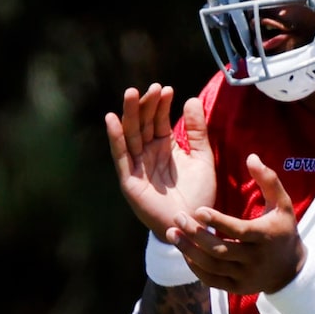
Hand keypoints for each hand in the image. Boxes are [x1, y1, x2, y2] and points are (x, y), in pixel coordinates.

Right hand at [107, 84, 218, 243]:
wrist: (194, 226)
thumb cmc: (199, 196)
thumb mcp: (202, 158)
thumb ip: (197, 132)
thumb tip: (191, 99)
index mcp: (164, 148)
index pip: (159, 120)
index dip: (161, 105)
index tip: (167, 89)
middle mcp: (148, 154)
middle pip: (143, 124)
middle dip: (146, 105)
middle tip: (152, 87)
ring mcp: (137, 167)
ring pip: (130, 136)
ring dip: (130, 114)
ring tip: (131, 93)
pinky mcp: (130, 181)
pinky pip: (121, 157)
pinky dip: (116, 139)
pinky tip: (112, 120)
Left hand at [178, 156, 304, 296]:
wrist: (290, 271)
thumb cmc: (283, 230)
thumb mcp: (283, 204)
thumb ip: (268, 180)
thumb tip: (251, 156)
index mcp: (266, 237)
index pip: (239, 231)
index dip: (218, 221)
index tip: (198, 210)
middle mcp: (255, 260)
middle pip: (221, 250)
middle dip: (196, 234)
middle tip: (178, 218)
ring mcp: (245, 277)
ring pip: (212, 266)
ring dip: (189, 250)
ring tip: (172, 233)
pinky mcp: (237, 288)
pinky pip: (211, 280)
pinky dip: (195, 267)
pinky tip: (183, 251)